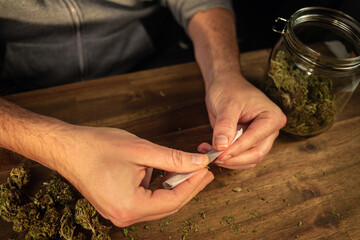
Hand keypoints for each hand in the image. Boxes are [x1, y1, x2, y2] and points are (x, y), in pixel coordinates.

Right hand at [57, 126, 212, 226]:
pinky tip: (166, 172)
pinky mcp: (117, 205)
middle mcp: (124, 216)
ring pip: (158, 203)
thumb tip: (198, 162)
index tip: (206, 169)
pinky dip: (158, 187)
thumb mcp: (141, 150)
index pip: (173, 200)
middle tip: (203, 171)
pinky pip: (145, 200)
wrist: (67, 148)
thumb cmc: (96, 148)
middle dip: (187, 187)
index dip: (193, 184)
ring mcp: (119, 212)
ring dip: (173, 186)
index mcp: (130, 207)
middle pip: (167, 205)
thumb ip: (173, 159)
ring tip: (188, 169)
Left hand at [198, 72, 285, 169]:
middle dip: (233, 159)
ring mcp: (260, 138)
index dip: (237, 149)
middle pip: (255, 154)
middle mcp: (270, 130)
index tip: (219, 154)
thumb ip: (225, 126)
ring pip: (248, 160)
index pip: (255, 140)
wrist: (224, 84)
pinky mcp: (249, 143)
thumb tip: (221, 147)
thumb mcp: (226, 105)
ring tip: (209, 153)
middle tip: (213, 157)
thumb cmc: (229, 88)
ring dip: (228, 161)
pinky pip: (241, 158)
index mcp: (272, 117)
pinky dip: (226, 158)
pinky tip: (211, 151)